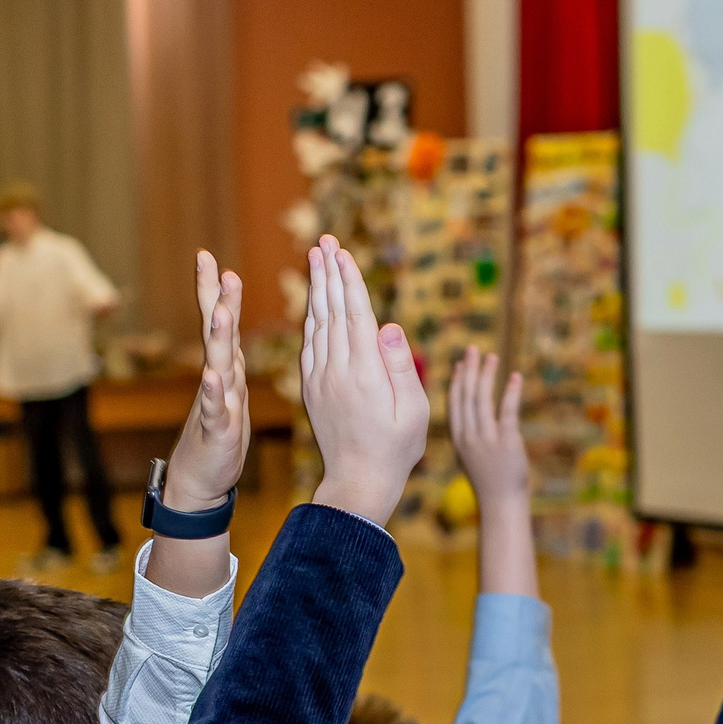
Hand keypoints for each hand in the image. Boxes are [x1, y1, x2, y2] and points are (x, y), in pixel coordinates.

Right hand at [163, 251, 249, 509]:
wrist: (201, 477)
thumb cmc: (219, 430)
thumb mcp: (231, 386)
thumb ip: (229, 355)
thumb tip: (229, 322)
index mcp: (225, 367)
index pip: (219, 322)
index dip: (215, 290)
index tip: (209, 256)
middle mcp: (217, 378)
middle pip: (216, 333)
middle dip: (217, 300)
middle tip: (217, 268)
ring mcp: (214, 402)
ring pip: (216, 366)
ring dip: (219, 339)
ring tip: (221, 313)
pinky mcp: (216, 428)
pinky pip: (213, 409)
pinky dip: (212, 394)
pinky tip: (211, 378)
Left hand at [300, 234, 426, 523]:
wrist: (358, 482)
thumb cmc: (396, 448)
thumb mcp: (412, 411)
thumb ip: (400, 365)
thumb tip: (390, 324)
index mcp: (364, 373)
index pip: (355, 315)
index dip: (349, 281)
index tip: (342, 252)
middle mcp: (337, 371)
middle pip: (330, 311)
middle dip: (327, 273)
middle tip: (324, 241)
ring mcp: (320, 379)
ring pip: (316, 324)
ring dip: (316, 289)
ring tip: (316, 258)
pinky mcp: (312, 388)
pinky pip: (309, 345)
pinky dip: (311, 318)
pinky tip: (313, 303)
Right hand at [447, 347, 528, 509]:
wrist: (500, 504)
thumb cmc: (489, 481)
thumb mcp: (471, 456)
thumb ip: (469, 435)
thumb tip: (471, 416)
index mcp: (458, 439)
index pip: (454, 403)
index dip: (457, 381)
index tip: (461, 364)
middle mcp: (468, 437)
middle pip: (466, 396)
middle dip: (470, 370)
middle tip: (474, 349)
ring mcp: (486, 440)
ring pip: (483, 399)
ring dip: (488, 375)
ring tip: (493, 357)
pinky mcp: (506, 443)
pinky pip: (507, 412)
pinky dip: (511, 392)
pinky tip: (515, 377)